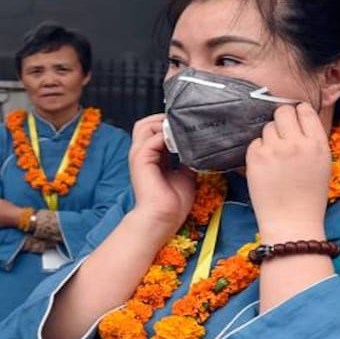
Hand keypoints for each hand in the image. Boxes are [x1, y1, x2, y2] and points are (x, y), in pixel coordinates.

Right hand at [127, 114, 195, 239]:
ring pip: (146, 125)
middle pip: (146, 123)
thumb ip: (188, 159)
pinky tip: (183, 141)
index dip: (169, 125)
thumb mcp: (186, 174)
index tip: (188, 127)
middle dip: (164, 120)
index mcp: (151, 157)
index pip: (154, 130)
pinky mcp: (141, 158)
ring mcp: (139, 155)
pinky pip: (153, 137)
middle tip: (184, 127)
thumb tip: (200, 148)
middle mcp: (142, 153)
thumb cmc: (172, 203)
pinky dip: (167, 135)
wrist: (163, 218)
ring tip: (182, 132)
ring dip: (164, 124)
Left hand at [246, 104, 329, 242]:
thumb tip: (298, 119)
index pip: (304, 110)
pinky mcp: (256, 158)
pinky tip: (265, 166)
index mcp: (318, 144)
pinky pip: (255, 142)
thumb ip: (311, 140)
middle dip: (281, 119)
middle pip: (283, 111)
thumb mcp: (322, 164)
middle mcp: (296, 143)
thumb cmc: (309, 196)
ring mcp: (274, 150)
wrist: (292, 222)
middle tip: (280, 133)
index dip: (297, 112)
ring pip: (267, 127)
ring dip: (269, 137)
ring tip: (275, 156)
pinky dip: (258, 150)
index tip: (294, 119)